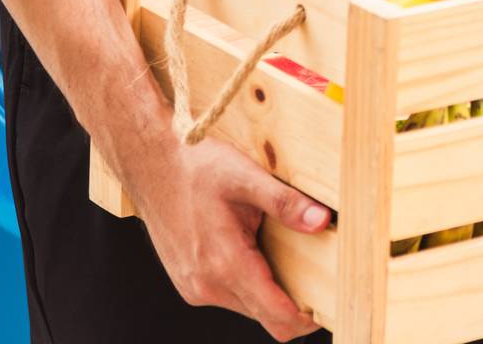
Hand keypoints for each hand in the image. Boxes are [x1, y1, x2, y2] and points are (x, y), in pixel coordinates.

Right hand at [120, 126, 330, 340]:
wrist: (151, 164)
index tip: (331, 303)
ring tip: (288, 257)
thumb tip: (322, 221)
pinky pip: (229, 296)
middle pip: (265, 317)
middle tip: (321, 278)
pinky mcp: (189, 282)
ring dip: (271, 292)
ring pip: (248, 308)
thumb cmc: (196, 168)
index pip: (276, 315)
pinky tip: (257, 251)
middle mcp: (207, 285)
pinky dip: (250, 284)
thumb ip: (286, 203)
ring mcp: (195, 287)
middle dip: (294, 305)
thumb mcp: (246, 177)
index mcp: (225, 264)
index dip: (307, 318)